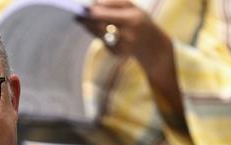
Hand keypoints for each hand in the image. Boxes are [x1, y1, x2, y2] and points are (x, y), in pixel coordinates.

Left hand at [79, 0, 184, 125]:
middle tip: (76, 15)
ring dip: (88, 27)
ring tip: (81, 20)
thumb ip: (114, 3)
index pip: (106, 15)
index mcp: (132, 19)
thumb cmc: (141, 21)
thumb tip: (94, 3)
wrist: (153, 46)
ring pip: (98, 35)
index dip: (92, 12)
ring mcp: (121, 46)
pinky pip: (102, 42)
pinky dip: (98, 35)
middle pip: (100, 25)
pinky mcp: (116, 53)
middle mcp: (127, 34)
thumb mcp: (134, 8)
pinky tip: (100, 31)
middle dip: (87, 20)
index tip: (82, 8)